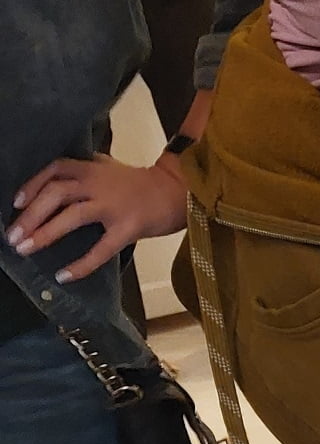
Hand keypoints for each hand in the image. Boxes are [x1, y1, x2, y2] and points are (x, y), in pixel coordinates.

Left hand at [9, 153, 188, 281]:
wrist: (179, 192)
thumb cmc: (143, 184)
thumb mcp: (110, 167)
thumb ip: (85, 171)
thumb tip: (54, 184)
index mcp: (93, 168)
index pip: (55, 169)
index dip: (32, 185)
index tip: (16, 203)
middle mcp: (99, 183)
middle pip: (56, 194)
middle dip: (30, 215)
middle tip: (13, 236)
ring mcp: (114, 206)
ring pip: (72, 216)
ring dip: (45, 234)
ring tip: (25, 249)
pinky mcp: (128, 228)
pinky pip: (100, 249)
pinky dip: (80, 264)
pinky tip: (64, 275)